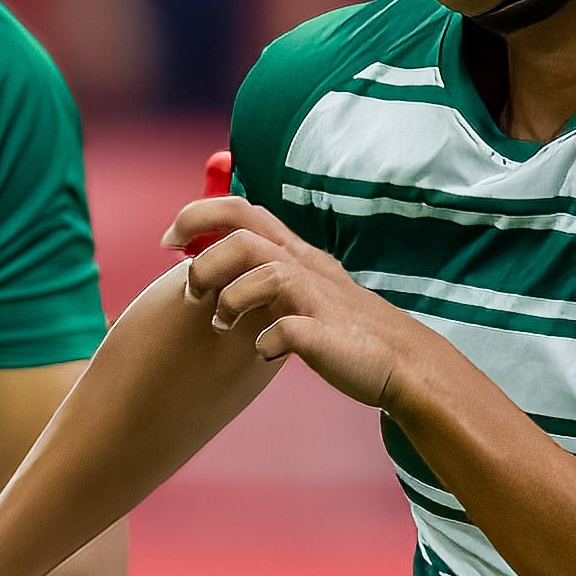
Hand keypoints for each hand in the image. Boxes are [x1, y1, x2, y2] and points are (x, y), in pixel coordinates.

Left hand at [172, 192, 428, 412]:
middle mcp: (306, 269)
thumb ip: (265, 271)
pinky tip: (265, 352)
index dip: (197, 216)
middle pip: (244, 237)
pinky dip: (266, 341)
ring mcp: (319, 301)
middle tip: (192, 291)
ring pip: (263, 275)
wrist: (405, 364)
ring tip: (222, 323)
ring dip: (229, 299)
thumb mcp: (304, 287)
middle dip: (204, 260)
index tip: (169, 242)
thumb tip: (209, 264)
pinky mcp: (329, 336)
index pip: (242, 210)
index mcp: (296, 255)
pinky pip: (288, 331)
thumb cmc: (346, 328)